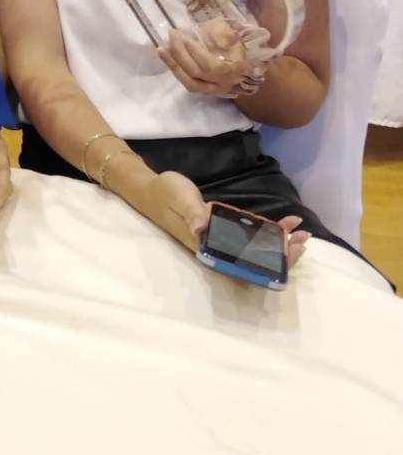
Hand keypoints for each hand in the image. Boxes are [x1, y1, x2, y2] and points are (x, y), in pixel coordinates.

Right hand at [149, 177, 308, 268]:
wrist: (152, 189)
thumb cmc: (165, 193)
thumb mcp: (179, 198)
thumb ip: (192, 212)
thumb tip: (202, 227)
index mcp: (205, 246)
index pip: (240, 264)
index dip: (266, 264)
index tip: (287, 253)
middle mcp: (215, 247)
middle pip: (253, 261)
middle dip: (281, 255)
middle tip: (303, 240)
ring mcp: (220, 238)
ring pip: (255, 249)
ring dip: (280, 244)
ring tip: (302, 233)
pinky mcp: (222, 227)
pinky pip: (250, 234)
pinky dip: (270, 230)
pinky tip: (286, 222)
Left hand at [158, 22, 257, 97]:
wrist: (248, 66)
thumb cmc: (238, 45)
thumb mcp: (235, 35)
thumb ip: (224, 35)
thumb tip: (211, 34)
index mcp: (235, 69)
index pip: (212, 65)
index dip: (197, 52)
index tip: (185, 37)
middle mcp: (224, 83)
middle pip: (197, 72)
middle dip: (181, 53)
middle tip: (172, 35)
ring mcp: (214, 90)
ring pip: (190, 82)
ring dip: (174, 65)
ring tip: (161, 49)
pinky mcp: (205, 91)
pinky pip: (188, 84)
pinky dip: (176, 71)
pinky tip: (166, 57)